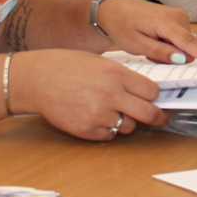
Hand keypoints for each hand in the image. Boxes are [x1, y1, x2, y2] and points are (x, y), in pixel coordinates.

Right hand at [12, 50, 168, 140]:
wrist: (38, 79)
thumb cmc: (68, 65)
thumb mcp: (101, 62)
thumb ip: (123, 75)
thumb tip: (144, 88)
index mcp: (117, 74)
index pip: (152, 91)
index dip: (155, 95)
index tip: (155, 97)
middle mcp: (111, 95)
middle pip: (148, 114)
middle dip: (156, 116)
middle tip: (158, 116)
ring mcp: (99, 115)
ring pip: (129, 127)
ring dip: (128, 121)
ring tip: (116, 110)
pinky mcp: (86, 130)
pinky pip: (109, 135)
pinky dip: (108, 128)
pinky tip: (98, 116)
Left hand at [96, 0, 196, 66]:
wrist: (116, 8)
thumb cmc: (122, 25)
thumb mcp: (136, 44)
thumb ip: (160, 52)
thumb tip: (182, 59)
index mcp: (165, 22)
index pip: (188, 42)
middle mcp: (177, 16)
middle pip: (187, 47)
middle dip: (173, 56)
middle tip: (150, 51)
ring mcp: (179, 15)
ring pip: (184, 44)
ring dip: (170, 50)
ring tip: (151, 42)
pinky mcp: (179, 17)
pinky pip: (181, 38)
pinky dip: (171, 43)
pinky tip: (156, 38)